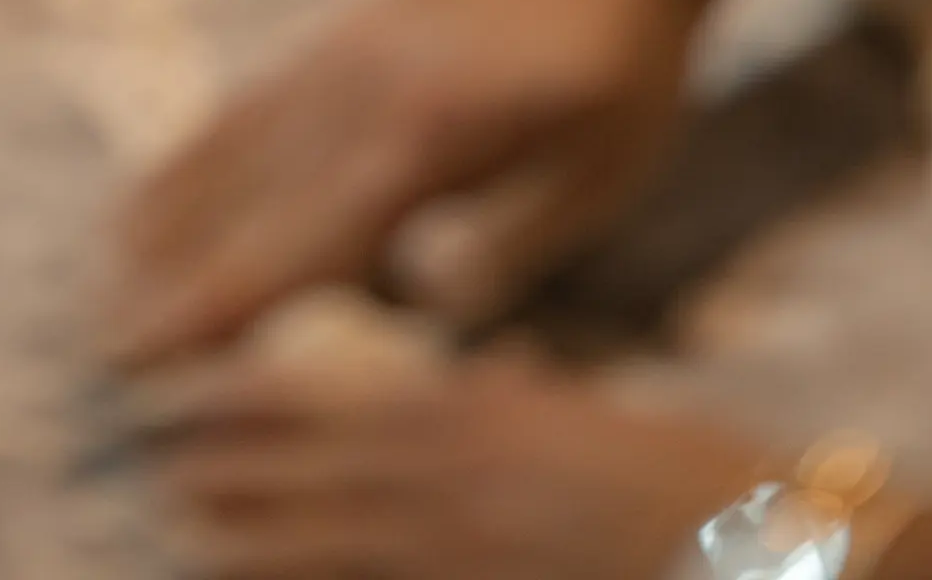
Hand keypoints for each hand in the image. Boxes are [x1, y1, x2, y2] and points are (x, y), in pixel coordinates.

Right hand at [111, 0, 712, 368]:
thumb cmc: (622, 66)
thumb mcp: (598, 172)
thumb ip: (509, 248)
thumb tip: (425, 316)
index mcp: (421, 132)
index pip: (299, 242)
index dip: (218, 309)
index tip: (148, 360)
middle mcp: (355, 89)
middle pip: (242, 203)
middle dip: (171, 283)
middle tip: (102, 355)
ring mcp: (336, 54)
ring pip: (228, 150)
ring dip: (165, 222)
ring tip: (106, 288)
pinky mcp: (337, 37)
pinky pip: (245, 107)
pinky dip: (193, 158)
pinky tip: (160, 195)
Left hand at [164, 353, 765, 579]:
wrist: (774, 547)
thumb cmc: (699, 482)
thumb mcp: (592, 420)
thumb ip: (521, 402)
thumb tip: (481, 382)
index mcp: (483, 412)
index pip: (339, 400)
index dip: (260, 400)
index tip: (196, 391)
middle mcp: (461, 477)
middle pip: (313, 473)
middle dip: (230, 471)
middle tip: (157, 464)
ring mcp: (468, 550)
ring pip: (330, 545)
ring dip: (252, 538)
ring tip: (185, 528)